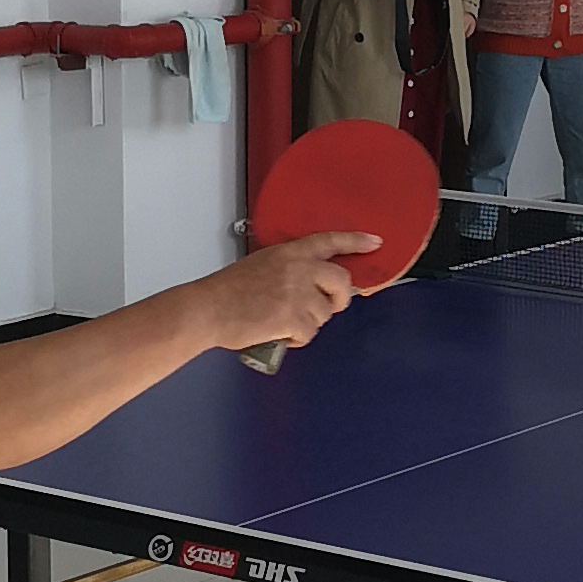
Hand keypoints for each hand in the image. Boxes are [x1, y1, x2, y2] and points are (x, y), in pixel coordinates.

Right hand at [216, 233, 373, 353]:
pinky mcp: (294, 317)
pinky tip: (279, 334)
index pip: (329, 241)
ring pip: (325, 313)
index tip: (374, 242)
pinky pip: (310, 333)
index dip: (355, 241)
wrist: (208, 309)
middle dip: (339, 298)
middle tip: (325, 306)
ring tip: (282, 322)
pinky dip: (297, 339)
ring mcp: (298, 293)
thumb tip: (308, 285)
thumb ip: (289, 269)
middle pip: (342, 282)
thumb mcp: (261, 264)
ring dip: (308, 323)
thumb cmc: (226, 291)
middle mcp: (299, 269)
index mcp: (290, 253)